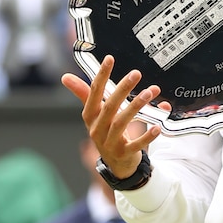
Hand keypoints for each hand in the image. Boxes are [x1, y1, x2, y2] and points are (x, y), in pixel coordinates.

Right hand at [61, 56, 162, 178]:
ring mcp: (110, 143)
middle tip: (136, 73)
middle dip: (122, 89)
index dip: (101, 75)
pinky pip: (136, 145)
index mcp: (91, 116)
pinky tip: (157, 126)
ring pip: (121, 123)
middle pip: (109, 107)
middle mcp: (98, 129)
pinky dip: (146, 136)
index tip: (109, 59)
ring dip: (136, 107)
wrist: (116, 164)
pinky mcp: (124, 154)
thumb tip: (65, 77)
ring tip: (150, 92)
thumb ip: (84, 94)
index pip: (94, 93)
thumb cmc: (106, 132)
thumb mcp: (94, 114)